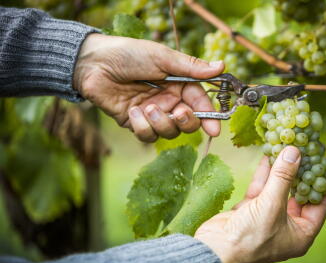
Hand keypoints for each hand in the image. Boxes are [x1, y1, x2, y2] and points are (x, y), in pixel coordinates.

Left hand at [73, 33, 224, 141]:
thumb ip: (192, 67)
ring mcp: (153, 114)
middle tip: (179, 113)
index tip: (214, 130)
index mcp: (180, 85)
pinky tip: (132, 111)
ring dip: (161, 123)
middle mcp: (169, 101)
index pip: (200, 104)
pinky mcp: (136, 123)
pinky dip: (142, 126)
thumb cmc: (130, 55)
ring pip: (169, 132)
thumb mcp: (163, 58)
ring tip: (147, 107)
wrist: (94, 63)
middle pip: (188, 124)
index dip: (209, 118)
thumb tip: (221, 66)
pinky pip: (147, 136)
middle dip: (186, 122)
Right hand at [194, 146, 325, 262]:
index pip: (319, 205)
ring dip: (281, 170)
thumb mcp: (272, 204)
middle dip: (301, 173)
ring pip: (278, 189)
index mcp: (301, 234)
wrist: (215, 249)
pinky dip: (264, 174)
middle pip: (298, 194)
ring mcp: (267, 217)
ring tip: (287, 148)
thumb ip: (284, 176)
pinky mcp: (250, 211)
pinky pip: (261, 189)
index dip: (324, 183)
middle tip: (307, 152)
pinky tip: (268, 156)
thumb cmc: (250, 236)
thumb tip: (294, 152)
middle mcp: (286, 226)